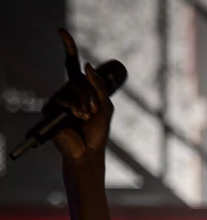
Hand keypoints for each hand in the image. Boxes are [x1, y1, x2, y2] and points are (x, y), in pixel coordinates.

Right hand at [51, 28, 112, 160]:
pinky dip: (74, 106)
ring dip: (85, 102)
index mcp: (81, 88)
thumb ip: (99, 87)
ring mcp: (58, 99)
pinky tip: (79, 115)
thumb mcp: (105, 107)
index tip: (61, 31)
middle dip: (91, 94)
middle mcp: (67, 91)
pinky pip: (63, 98)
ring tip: (88, 115)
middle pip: (78, 79)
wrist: (89, 151)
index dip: (67, 47)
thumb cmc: (98, 131)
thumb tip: (87, 65)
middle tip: (95, 110)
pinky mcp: (51, 109)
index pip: (72, 64)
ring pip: (72, 88)